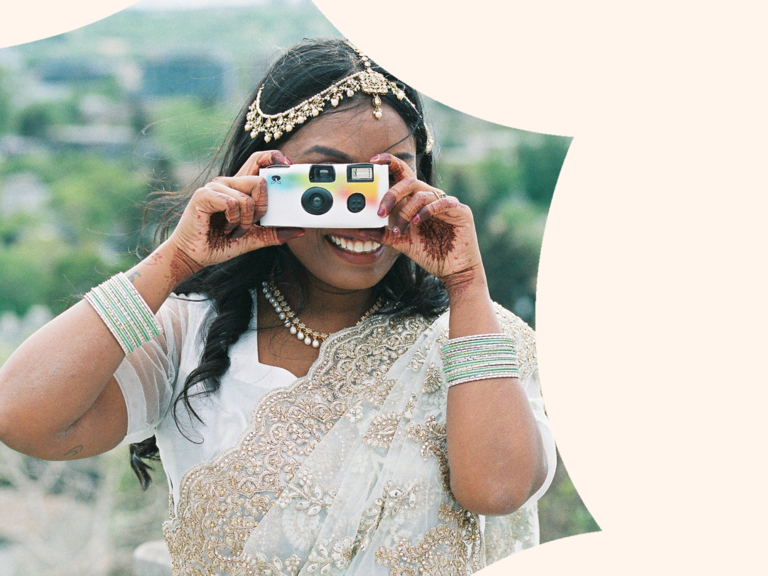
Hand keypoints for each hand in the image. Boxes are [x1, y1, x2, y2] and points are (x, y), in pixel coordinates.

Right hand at [167, 150, 303, 274]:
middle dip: (263, 206)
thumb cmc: (220, 244)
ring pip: (248, 196)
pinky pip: (232, 203)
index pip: (258, 160)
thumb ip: (274, 233)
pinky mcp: (203, 195)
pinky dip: (234, 220)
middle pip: (259, 179)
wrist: (194, 256)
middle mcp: (227, 182)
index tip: (288, 165)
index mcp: (238, 187)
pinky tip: (226, 228)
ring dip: (247, 220)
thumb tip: (300, 230)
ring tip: (235, 230)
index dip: (274, 158)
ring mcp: (214, 187)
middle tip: (253, 223)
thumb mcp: (254, 238)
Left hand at [361, 153, 484, 289]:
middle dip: (391, 194)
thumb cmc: (431, 254)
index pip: (403, 174)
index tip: (373, 161)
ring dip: (406, 211)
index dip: (390, 162)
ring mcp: (445, 203)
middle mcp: (430, 198)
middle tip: (380, 211)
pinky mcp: (460, 211)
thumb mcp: (402, 243)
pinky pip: (442, 203)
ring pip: (422, 193)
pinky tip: (418, 221)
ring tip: (401, 228)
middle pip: (409, 181)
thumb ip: (383, 234)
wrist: (454, 270)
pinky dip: (427, 210)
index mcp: (416, 201)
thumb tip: (359, 229)